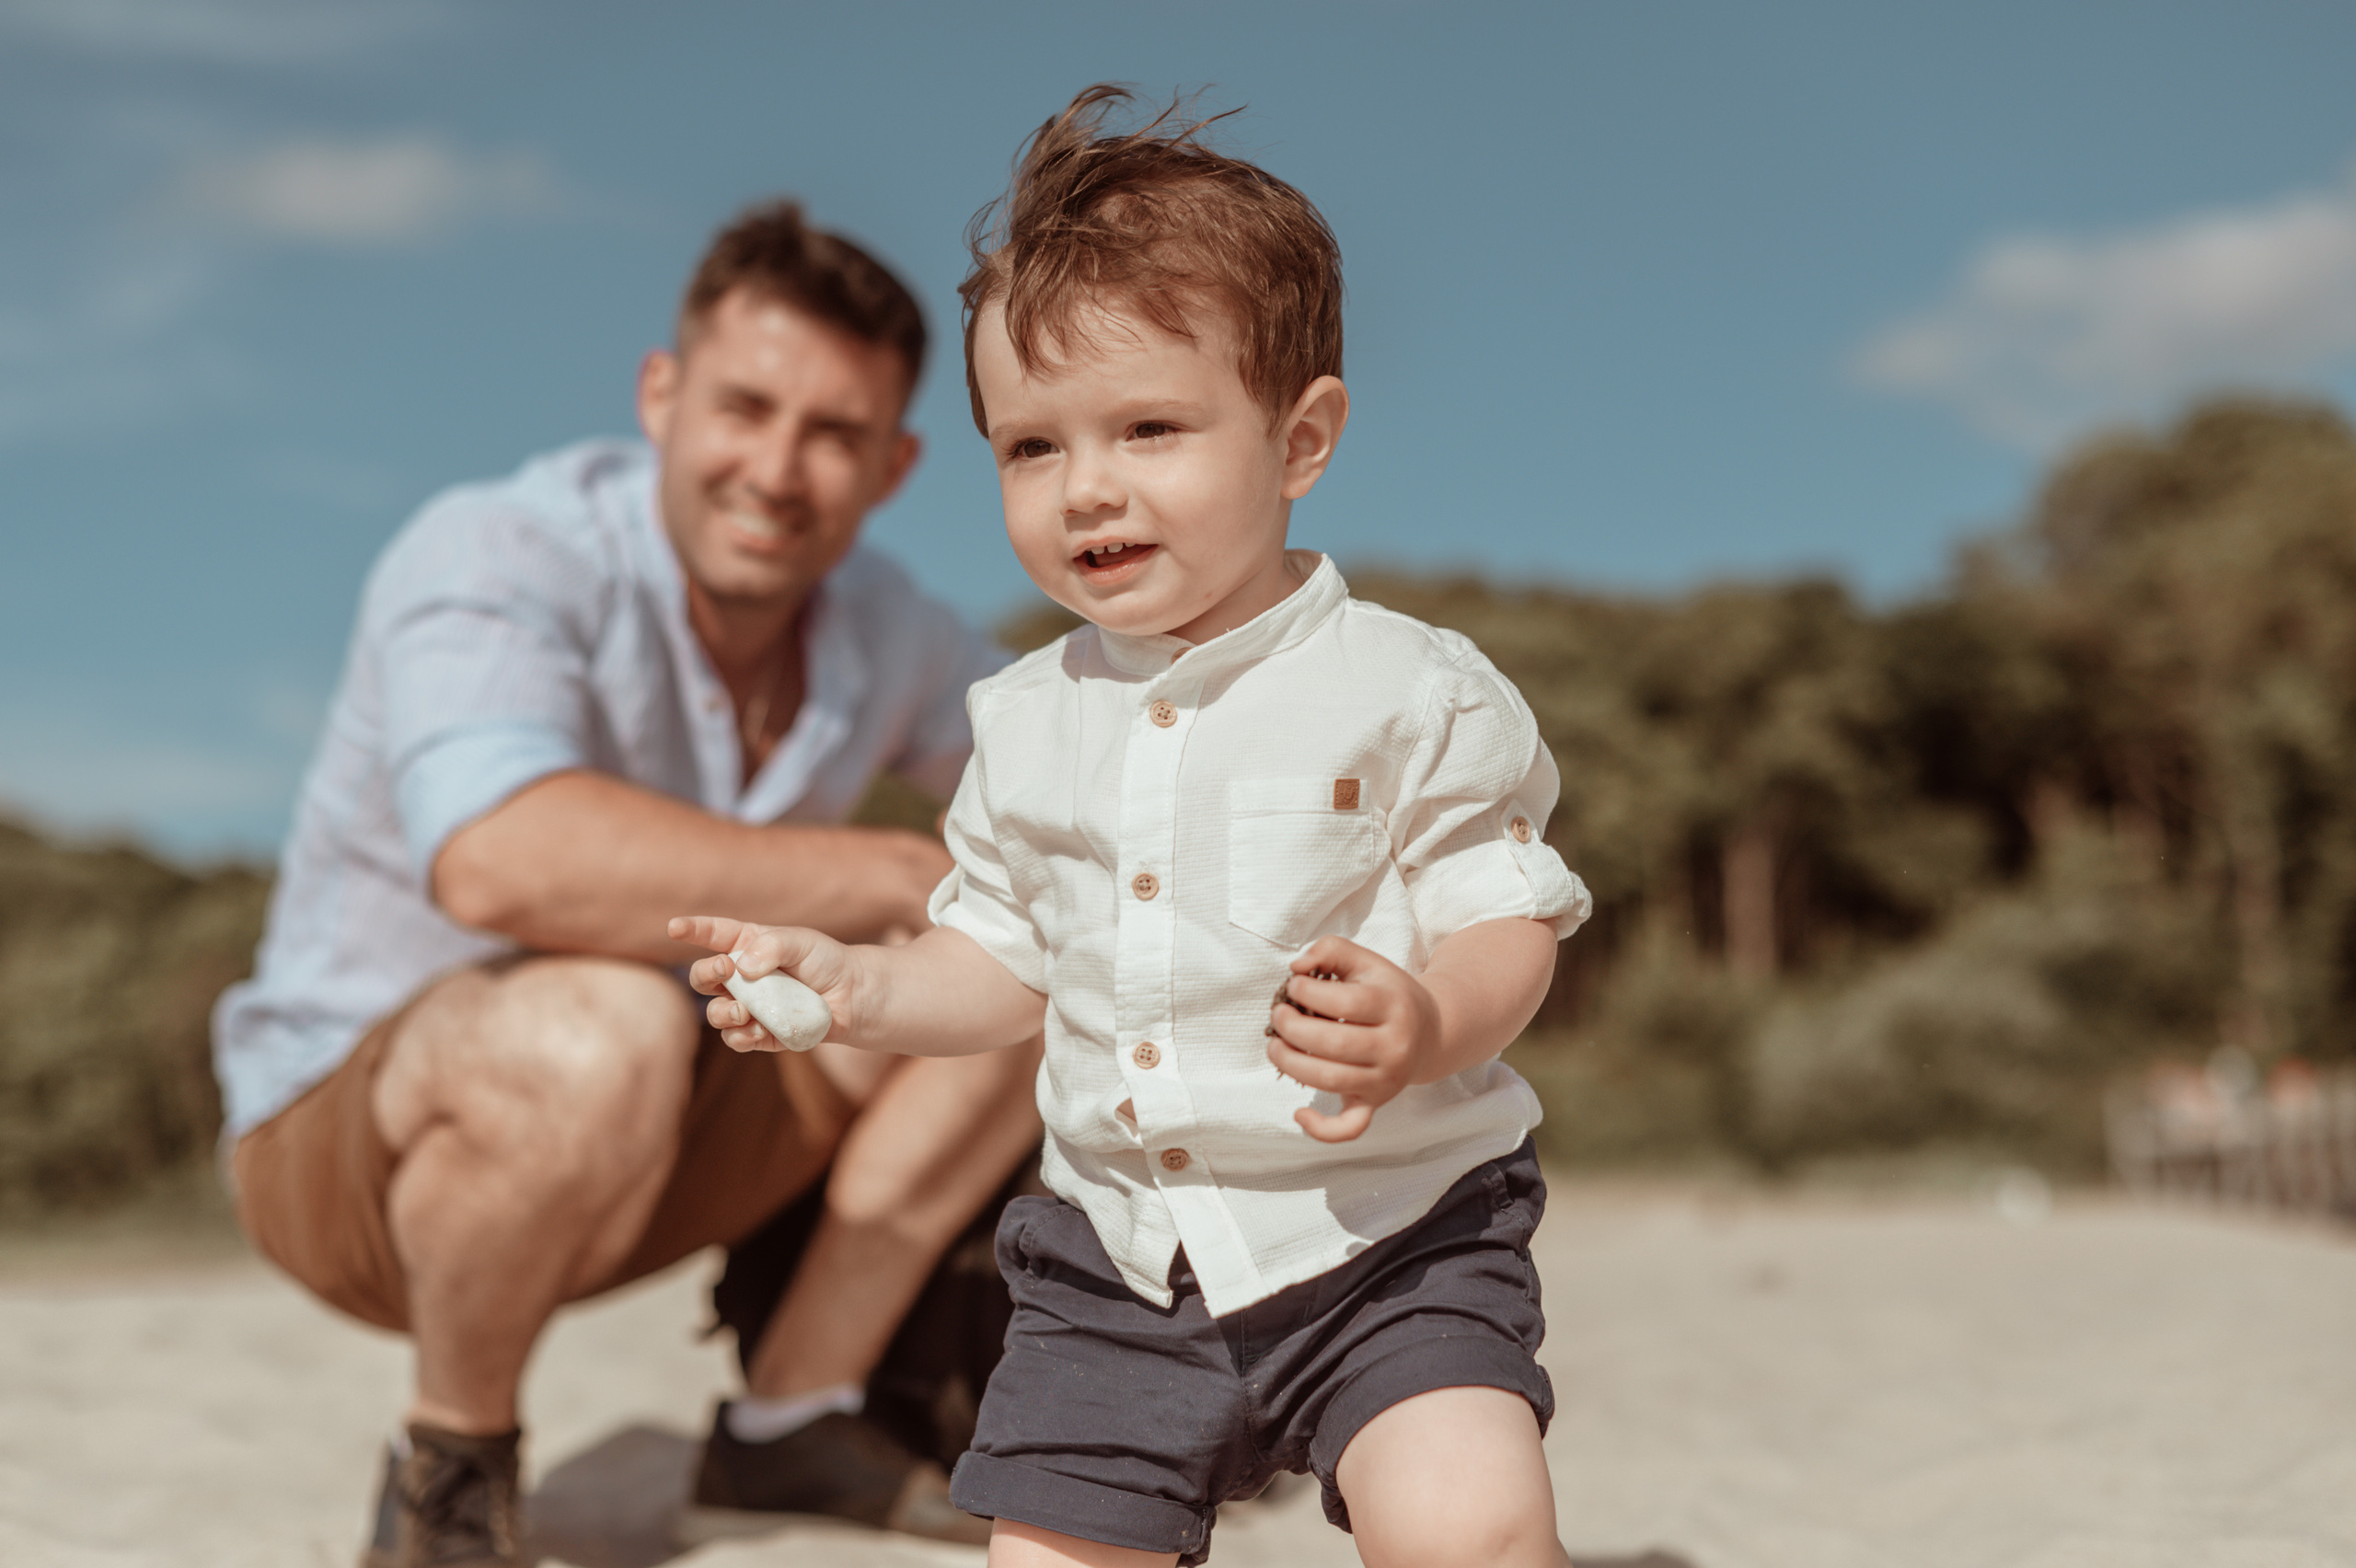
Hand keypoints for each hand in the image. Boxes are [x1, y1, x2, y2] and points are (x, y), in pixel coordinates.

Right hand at [669, 915, 858, 1052]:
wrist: (852, 996)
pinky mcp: (761, 1033)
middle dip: (705, 973)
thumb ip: (770, 946)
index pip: (711, 934)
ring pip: (716, 1013)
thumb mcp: (800, 942)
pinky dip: (741, 1036)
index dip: (691, 930)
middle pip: (703, 977)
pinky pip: (736, 1039)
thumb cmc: (825, 961)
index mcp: (747, 945)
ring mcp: (750, 1007)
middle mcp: (742, 977)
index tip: (674, 927)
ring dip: (723, 1012)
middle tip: (725, 970)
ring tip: (744, 1010)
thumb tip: (741, 968)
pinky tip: (756, 1030)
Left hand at [1266, 936, 1442, 1142]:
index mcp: (1394, 1006)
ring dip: (1290, 1064)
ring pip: (1331, 1081)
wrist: (1429, 1031)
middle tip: (1277, 1015)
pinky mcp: (1375, 1104)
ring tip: (1275, 1045)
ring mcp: (1386, 1080)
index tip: (1293, 986)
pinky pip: (1351, 1128)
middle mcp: (1395, 1047)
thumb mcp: (1366, 961)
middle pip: (1333, 1044)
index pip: (1344, 1002)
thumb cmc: (1387, 993)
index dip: (1307, 992)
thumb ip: (1330, 949)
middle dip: (1291, 1028)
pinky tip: (1299, 1112)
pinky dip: (1322, 1129)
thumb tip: (1297, 967)